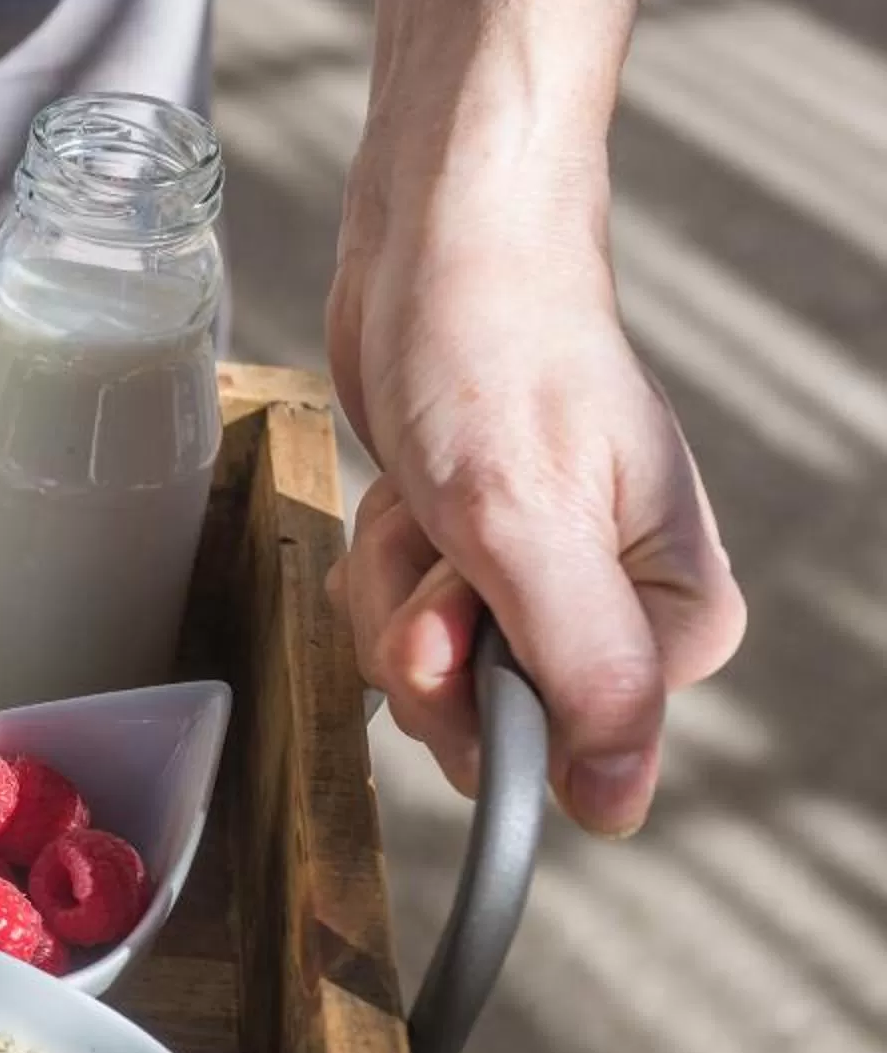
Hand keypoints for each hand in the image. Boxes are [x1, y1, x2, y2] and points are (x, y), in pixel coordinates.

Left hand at [327, 159, 743, 835]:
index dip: (481, 690)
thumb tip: (618, 805)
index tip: (458, 608)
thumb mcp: (528, 524)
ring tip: (427, 492)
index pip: (564, 745)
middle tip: (439, 535)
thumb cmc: (493, 351)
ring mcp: (540, 586)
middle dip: (423, 629)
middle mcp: (617, 611)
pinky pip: (397, 619)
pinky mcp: (472, 561)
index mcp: (673, 615)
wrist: (441, 247)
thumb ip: (584, 673)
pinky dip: (379, 558)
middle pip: (484, 717)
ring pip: (426, 670)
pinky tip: (408, 492)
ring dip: (393, 582)